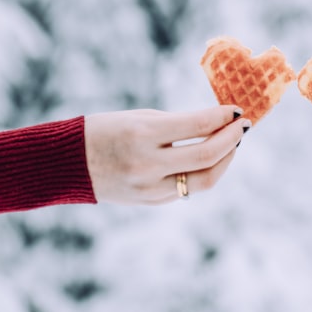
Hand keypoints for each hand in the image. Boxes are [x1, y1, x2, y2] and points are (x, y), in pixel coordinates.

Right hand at [85, 107, 250, 203]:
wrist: (67, 164)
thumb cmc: (106, 131)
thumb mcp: (140, 119)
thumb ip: (180, 123)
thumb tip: (220, 123)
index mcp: (142, 135)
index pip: (197, 126)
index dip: (223, 116)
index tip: (238, 109)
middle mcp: (148, 165)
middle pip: (207, 157)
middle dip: (232, 140)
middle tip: (243, 126)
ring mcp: (150, 189)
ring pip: (204, 180)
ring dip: (225, 160)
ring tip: (232, 143)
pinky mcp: (151, 202)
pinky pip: (188, 188)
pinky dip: (204, 172)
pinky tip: (212, 158)